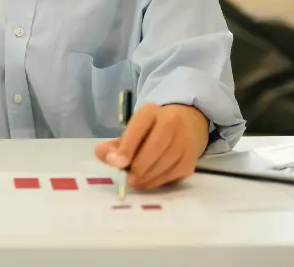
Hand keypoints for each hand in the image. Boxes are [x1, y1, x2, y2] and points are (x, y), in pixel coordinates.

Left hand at [94, 103, 209, 190]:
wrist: (186, 125)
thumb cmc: (151, 131)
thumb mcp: (132, 131)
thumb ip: (114, 145)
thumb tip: (103, 156)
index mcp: (151, 112)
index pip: (138, 128)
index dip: (127, 147)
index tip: (118, 164)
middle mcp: (171, 122)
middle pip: (154, 148)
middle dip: (138, 167)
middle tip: (127, 179)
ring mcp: (184, 140)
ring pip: (163, 164)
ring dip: (146, 177)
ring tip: (136, 181)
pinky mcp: (190, 159)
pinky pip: (171, 175)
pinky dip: (157, 182)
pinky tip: (148, 181)